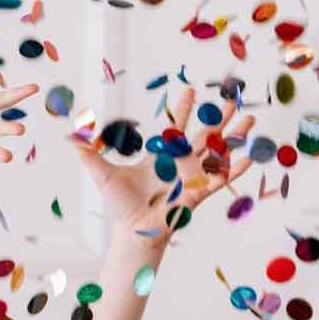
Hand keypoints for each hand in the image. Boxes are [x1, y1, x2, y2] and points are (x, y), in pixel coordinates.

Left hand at [70, 86, 255, 245]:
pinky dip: (234, 169)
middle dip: (218, 116)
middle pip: (204, 133)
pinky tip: (249, 157)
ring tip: (251, 117)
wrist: (131, 229)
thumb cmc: (120, 204)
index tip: (191, 90)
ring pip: (217, 151)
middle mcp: (180, 163)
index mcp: (162, 155)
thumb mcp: (102, 173)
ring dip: (234, 135)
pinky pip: (220, 179)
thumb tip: (68, 135)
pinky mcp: (198, 192)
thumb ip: (88, 153)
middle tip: (232, 96)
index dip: (183, 109)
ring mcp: (192, 176)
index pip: (176, 126)